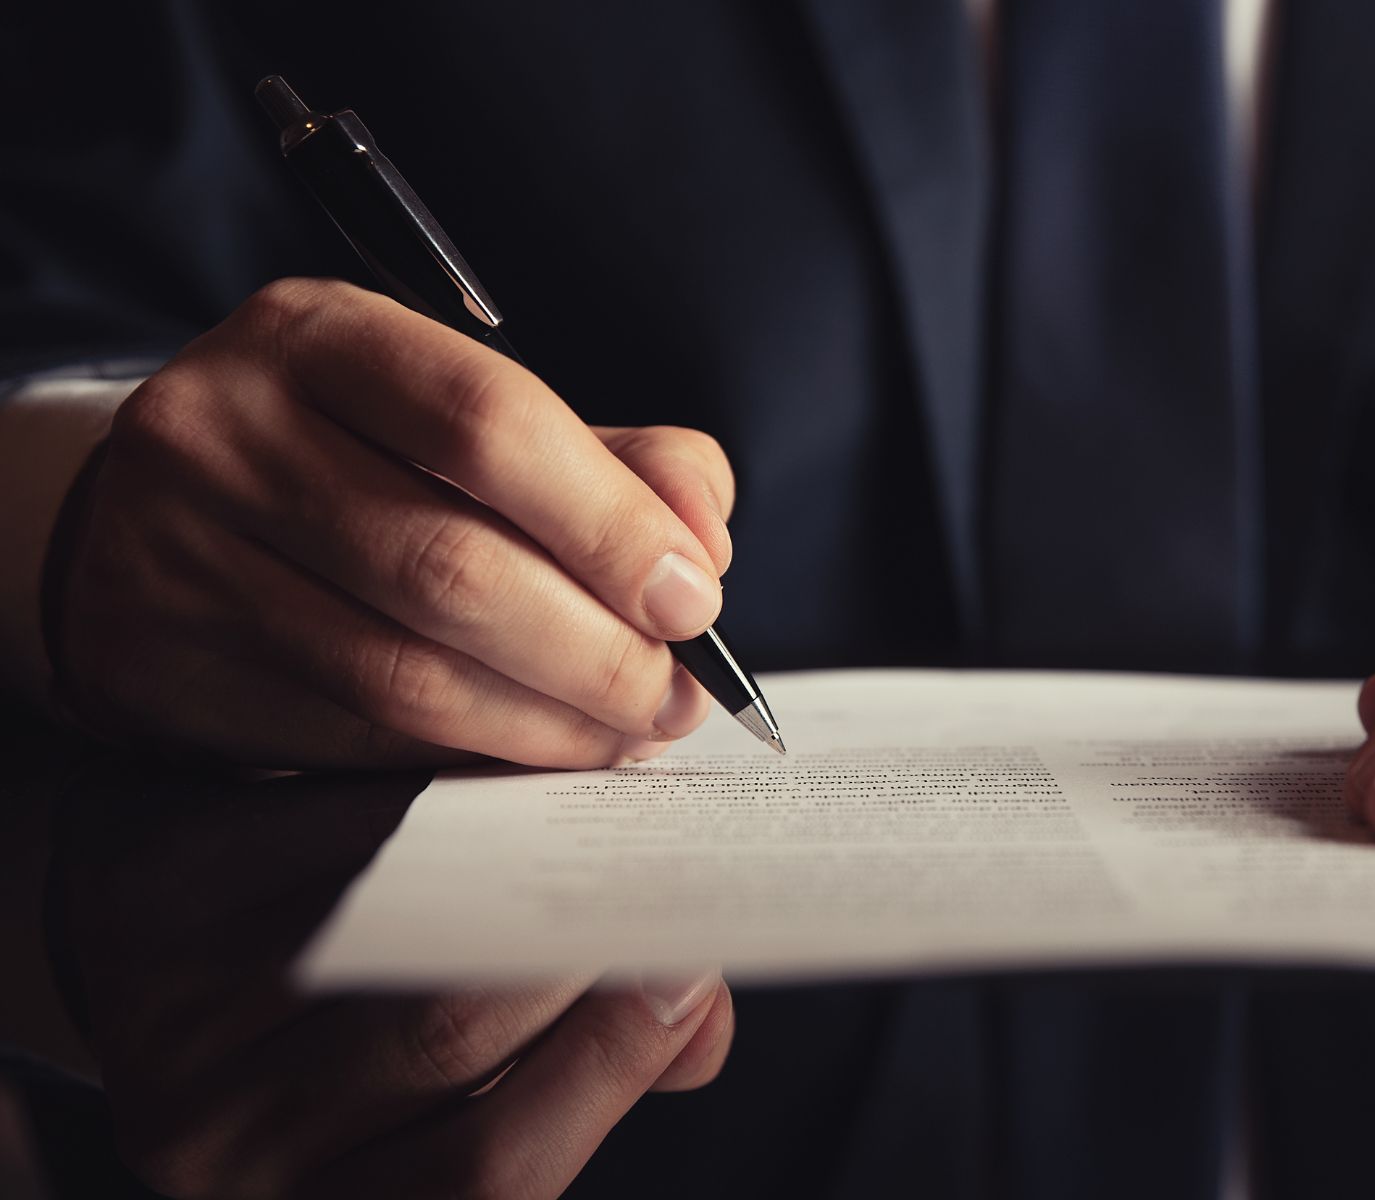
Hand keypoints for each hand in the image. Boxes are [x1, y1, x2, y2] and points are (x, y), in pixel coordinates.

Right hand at [49, 277, 736, 768]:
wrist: (146, 510)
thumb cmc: (358, 455)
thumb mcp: (470, 414)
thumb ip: (614, 461)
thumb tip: (703, 543)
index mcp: (319, 335)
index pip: (488, 422)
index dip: (612, 524)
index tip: (694, 598)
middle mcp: (227, 430)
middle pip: (451, 564)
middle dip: (596, 649)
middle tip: (675, 695)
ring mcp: (180, 550)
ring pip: (402, 670)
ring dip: (545, 722)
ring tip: (626, 734)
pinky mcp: (165, 663)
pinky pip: (350, 735)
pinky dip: (468, 754)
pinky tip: (535, 752)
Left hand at [52, 766, 734, 1198]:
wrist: (163, 937)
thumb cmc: (358, 1013)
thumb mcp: (462, 1077)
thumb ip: (586, 1061)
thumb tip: (698, 1018)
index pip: (489, 1175)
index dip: (606, 1068)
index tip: (691, 967)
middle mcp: (225, 1151)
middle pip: (441, 1040)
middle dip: (578, 936)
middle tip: (666, 857)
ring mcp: (166, 1027)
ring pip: (395, 924)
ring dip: (517, 848)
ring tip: (603, 796)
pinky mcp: (143, 893)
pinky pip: (325, 822)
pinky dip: (435, 781)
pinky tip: (506, 750)